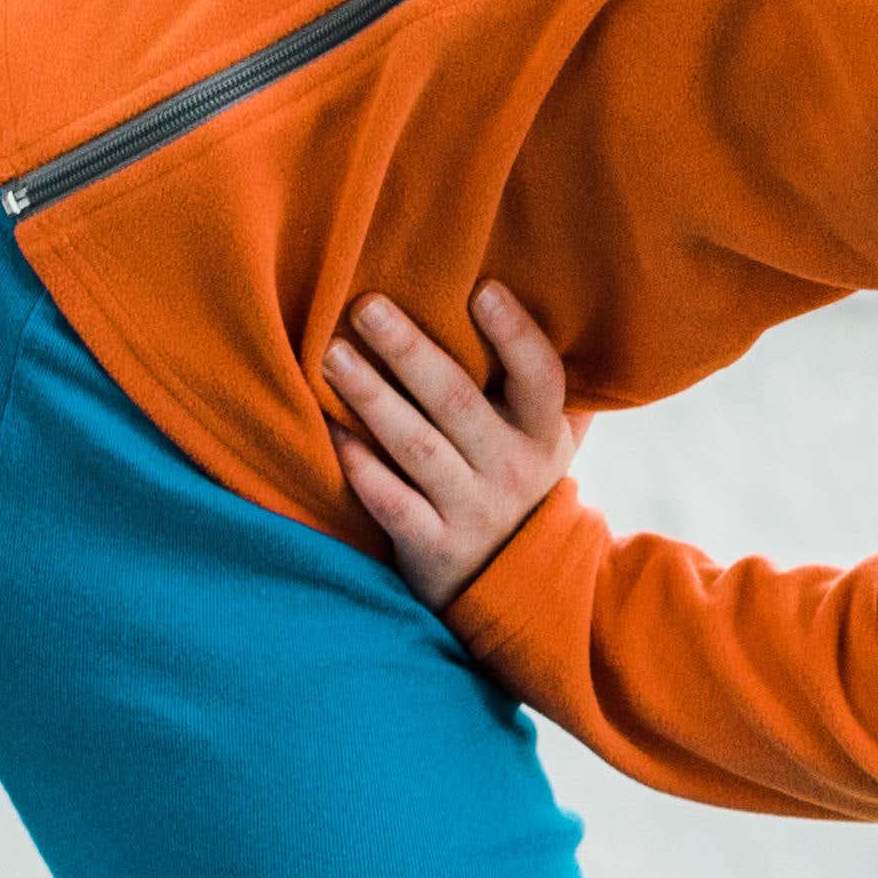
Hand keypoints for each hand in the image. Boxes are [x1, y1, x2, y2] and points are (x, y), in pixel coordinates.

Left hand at [326, 286, 580, 605]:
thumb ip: (541, 386)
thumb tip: (542, 297)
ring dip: (373, 398)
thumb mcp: (547, 440)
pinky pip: (391, 503)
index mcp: (542, 435)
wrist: (512, 587)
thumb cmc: (516, 484)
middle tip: (365, 307)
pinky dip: (360, 467)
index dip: (516, 334)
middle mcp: (511, 470)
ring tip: (331, 356)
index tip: (481, 289)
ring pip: (418, 447)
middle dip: (409, 352)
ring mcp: (472, 510)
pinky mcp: (433, 546)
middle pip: (458, 402)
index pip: (541, 378)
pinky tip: (329, 431)